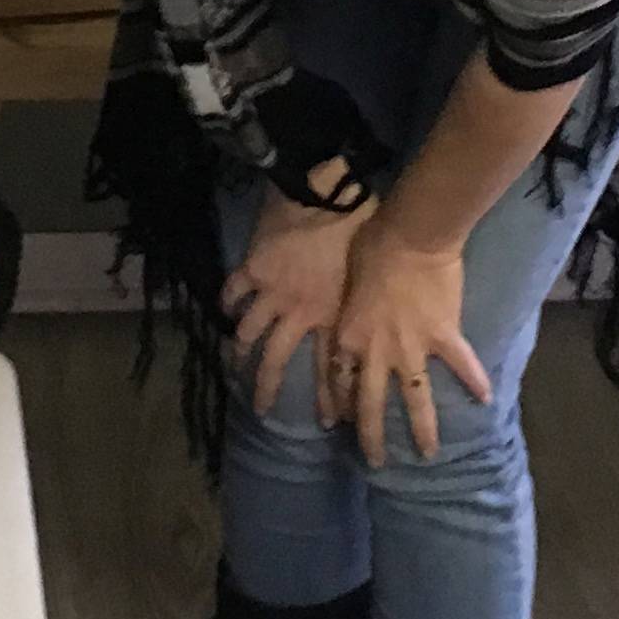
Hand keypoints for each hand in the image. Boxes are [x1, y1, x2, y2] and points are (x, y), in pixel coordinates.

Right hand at [225, 186, 369, 416]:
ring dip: (240, 350)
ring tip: (234, 366)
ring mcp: (272, 292)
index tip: (328, 422)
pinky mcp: (253, 269)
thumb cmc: (361, 227)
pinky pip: (234, 292)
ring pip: (249, 331)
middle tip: (261, 410)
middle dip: (268, 389)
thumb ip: (374, 297)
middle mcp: (298, 311)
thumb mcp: (373, 271)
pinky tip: (224, 311)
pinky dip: (227, 302)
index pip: (329, 366)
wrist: (325, 196)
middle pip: (277, 360)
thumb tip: (393, 314)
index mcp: (332, 314)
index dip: (328, 396)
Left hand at [322, 228, 488, 466]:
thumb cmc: (371, 248)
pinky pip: (462, 365)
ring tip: (429, 454)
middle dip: (372, 437)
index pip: (339, 380)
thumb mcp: (346, 283)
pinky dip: (476, 382)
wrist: (410, 236)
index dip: (339, 404)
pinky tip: (488, 400)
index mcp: (349, 337)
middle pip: (371, 405)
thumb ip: (350, 308)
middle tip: (376, 462)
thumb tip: (351, 311)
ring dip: (422, 429)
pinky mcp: (444, 337)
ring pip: (416, 399)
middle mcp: (377, 352)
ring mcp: (412, 348)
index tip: (340, 424)